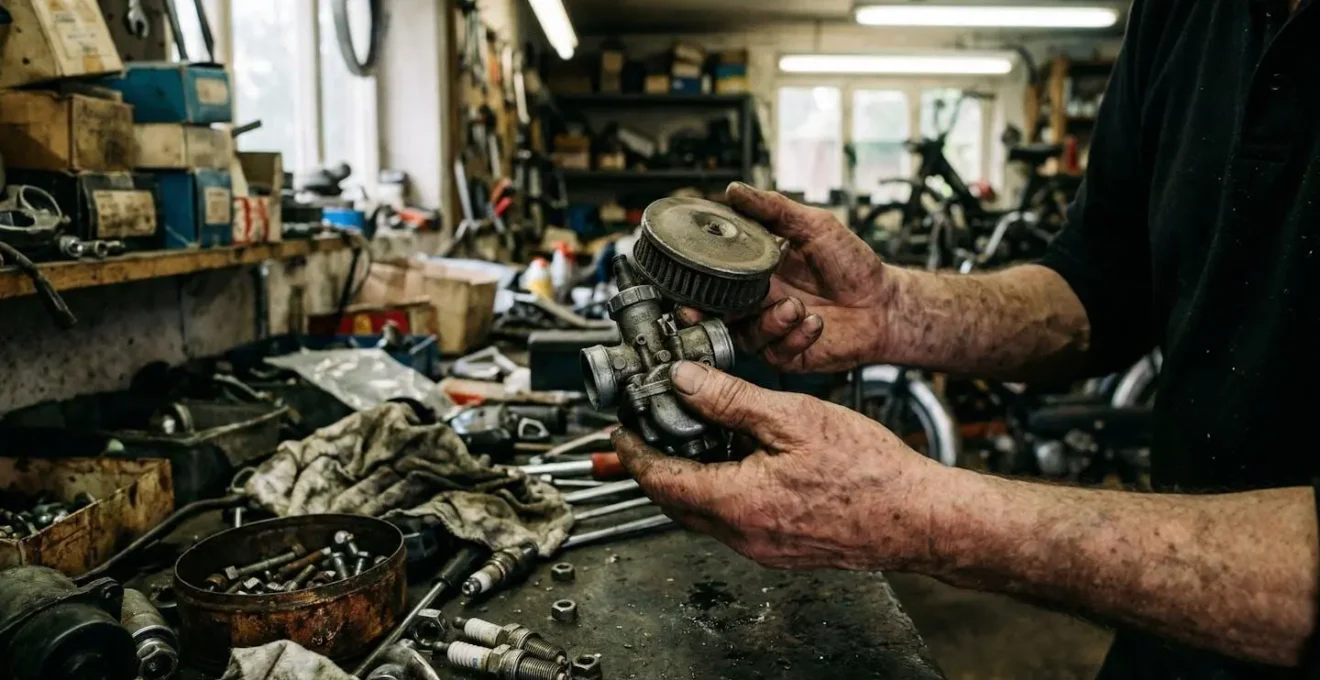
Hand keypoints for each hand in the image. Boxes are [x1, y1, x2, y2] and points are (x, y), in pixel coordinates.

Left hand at [613, 360, 944, 570]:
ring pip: (703, 514)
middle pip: (674, 502)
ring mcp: (762, 548)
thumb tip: (684, 381)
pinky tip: (736, 464)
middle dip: (653, 467)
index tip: (619, 432)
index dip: (633, 453)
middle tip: (644, 434)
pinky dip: (719, 492)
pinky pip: (733, 521)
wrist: (920, 517)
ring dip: (687, 479)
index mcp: (736, 503)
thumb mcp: (793, 418)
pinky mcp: (782, 550)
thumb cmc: (869, 472)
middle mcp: (742, 535)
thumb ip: (731, 400)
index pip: (660, 480)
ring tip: (688, 442)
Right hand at [678, 182, 891, 372]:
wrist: (885, 302)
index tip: (686, 285)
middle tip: (713, 310)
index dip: (696, 283)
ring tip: (796, 307)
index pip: (715, 278)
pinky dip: (794, 337)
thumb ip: (774, 209)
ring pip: (746, 333)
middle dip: (709, 313)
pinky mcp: (788, 353)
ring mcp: (772, 329)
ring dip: (769, 321)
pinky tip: (815, 322)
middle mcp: (759, 302)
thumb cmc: (854, 264)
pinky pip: (775, 352)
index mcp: (757, 271)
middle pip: (718, 312)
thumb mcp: (814, 225)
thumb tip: (735, 190)